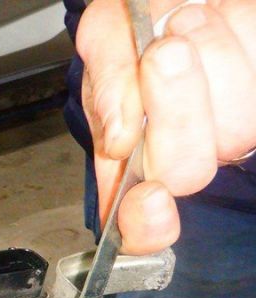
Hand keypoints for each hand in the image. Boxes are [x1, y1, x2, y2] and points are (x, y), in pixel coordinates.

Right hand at [77, 0, 255, 253]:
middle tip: (163, 53)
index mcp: (130, 157)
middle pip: (188, 172)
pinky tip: (222, 21)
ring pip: (237, 125)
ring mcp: (234, 130)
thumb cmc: (141, 14)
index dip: (145, 226)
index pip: (139, 228)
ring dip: (209, 55)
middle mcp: (183, 153)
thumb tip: (120, 136)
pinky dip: (241, 32)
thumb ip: (104, 81)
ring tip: (186, 23)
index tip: (151, 197)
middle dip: (176, 107)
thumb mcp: (105, 36)